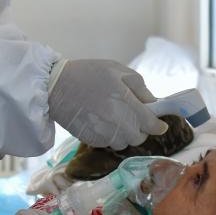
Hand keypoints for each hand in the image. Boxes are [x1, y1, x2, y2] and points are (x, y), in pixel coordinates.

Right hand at [47, 59, 168, 150]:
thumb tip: (153, 103)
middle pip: (139, 137)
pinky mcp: (91, 140)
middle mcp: (116, 121)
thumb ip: (139, 87)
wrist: (55, 86)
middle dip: (140, 129)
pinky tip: (103, 123)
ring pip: (124, 143)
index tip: (161, 125)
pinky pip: (109, 144)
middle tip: (133, 117)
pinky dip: (111, 137)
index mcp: (124, 102)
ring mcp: (103, 133)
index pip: (150, 124)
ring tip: (117, 120)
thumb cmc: (88, 73)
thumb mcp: (117, 70)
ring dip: (126, 135)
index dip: (158, 125)